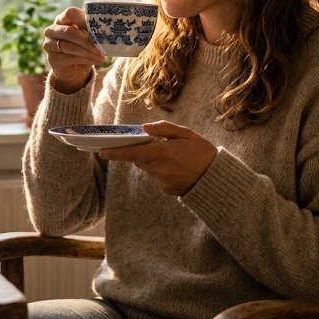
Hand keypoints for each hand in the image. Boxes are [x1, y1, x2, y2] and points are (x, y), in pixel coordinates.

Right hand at [43, 7, 105, 93]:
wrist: (75, 69)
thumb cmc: (84, 47)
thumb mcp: (88, 36)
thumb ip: (92, 31)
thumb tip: (107, 31)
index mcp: (63, 19)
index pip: (71, 13)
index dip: (84, 20)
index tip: (100, 29)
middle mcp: (53, 30)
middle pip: (69, 31)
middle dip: (87, 40)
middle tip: (101, 47)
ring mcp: (49, 44)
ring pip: (69, 46)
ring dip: (87, 51)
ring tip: (101, 56)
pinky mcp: (52, 59)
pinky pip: (69, 58)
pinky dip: (85, 59)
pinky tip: (96, 60)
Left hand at [98, 121, 216, 195]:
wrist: (217, 180)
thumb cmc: (203, 153)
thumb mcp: (187, 134)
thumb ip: (164, 129)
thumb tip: (144, 128)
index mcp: (163, 153)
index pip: (132, 153)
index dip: (115, 153)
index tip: (101, 152)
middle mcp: (159, 169)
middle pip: (139, 159)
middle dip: (142, 152)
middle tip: (158, 145)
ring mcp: (162, 182)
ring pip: (149, 168)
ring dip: (155, 162)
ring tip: (175, 158)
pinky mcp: (166, 190)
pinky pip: (158, 177)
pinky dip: (163, 171)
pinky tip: (179, 169)